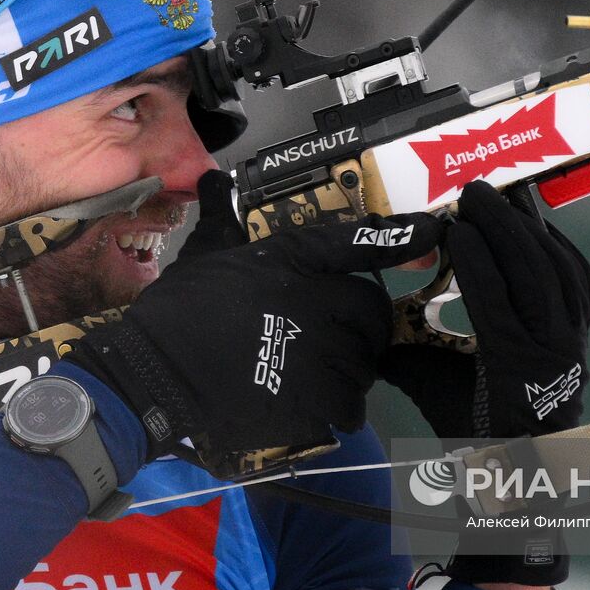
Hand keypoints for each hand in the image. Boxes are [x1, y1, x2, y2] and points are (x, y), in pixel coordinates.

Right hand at [69, 171, 443, 458]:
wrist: (154, 376)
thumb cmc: (177, 310)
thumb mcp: (204, 253)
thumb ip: (222, 218)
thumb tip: (213, 180)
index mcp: (295, 263)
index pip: (360, 244)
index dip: (403, 237)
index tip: (436, 230)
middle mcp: (321, 305)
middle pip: (373, 315)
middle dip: (359, 326)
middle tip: (325, 336)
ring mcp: (323, 358)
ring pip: (365, 364)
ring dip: (348, 369)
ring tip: (309, 373)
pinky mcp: (317, 404)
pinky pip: (348, 407)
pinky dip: (333, 408)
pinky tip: (304, 405)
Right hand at [380, 180, 589, 589]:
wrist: (527, 474)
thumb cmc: (474, 438)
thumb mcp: (431, 395)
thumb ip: (402, 355)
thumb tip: (360, 321)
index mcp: (511, 361)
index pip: (493, 292)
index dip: (474, 253)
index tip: (452, 223)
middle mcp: (551, 345)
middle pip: (533, 269)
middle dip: (504, 225)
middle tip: (476, 194)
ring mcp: (574, 339)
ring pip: (560, 270)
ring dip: (532, 229)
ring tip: (505, 201)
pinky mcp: (584, 334)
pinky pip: (579, 282)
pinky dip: (561, 250)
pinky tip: (541, 231)